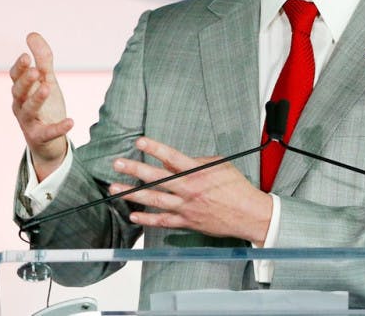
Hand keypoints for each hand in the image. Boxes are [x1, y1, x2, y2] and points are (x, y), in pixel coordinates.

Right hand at [10, 32, 73, 180]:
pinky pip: (48, 132)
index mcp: (22, 90)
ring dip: (37, 99)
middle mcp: (21, 105)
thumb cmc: (44, 106)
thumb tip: (31, 34)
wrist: (48, 141)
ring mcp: (29, 122)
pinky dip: (58, 128)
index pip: (16, 77)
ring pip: (29, 110)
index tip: (26, 56)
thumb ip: (42, 59)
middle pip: (18, 92)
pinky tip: (71, 121)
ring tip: (48, 88)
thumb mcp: (46, 80)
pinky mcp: (39, 137)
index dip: (20, 67)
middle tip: (35, 71)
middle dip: (25, 81)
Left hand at [109, 137, 272, 245]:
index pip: (172, 157)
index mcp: (198, 172)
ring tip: (115, 188)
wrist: (248, 215)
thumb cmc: (236, 188)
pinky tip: (133, 214)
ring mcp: (186, 207)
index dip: (155, 148)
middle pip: (157, 178)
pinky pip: (162, 221)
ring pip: (154, 200)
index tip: (139, 142)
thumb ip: (196, 161)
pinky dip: (147, 219)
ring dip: (133, 194)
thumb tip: (175, 158)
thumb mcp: (219, 165)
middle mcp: (189, 189)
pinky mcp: (187, 222)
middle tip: (117, 163)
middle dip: (135, 170)